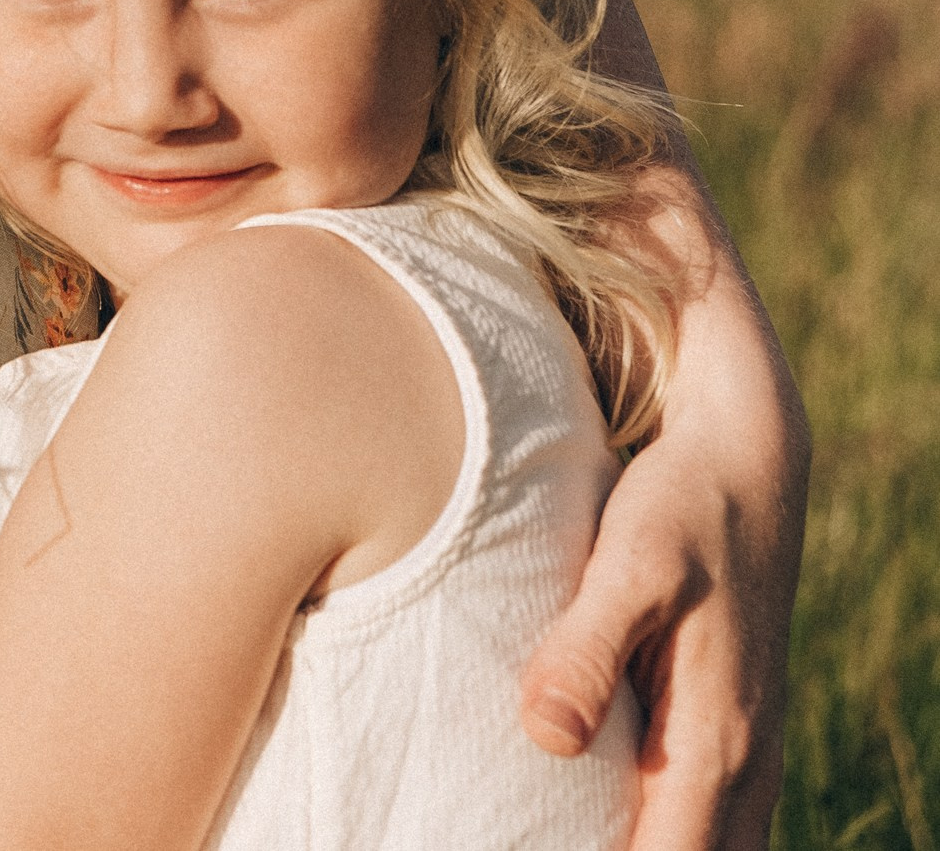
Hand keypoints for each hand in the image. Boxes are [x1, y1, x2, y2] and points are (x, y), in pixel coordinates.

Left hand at [521, 322, 806, 846]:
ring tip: (556, 826)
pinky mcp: (733, 727)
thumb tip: (546, 737)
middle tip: (524, 836)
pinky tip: (603, 808)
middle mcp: (744, 765)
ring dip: (646, 844)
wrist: (746, 458)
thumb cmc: (685, 506)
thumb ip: (587, 651)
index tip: (523, 850)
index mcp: (717, 744)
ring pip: (709, 846)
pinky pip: (708, 817)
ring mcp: (747, 751)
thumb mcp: (632, 564)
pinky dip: (663, 828)